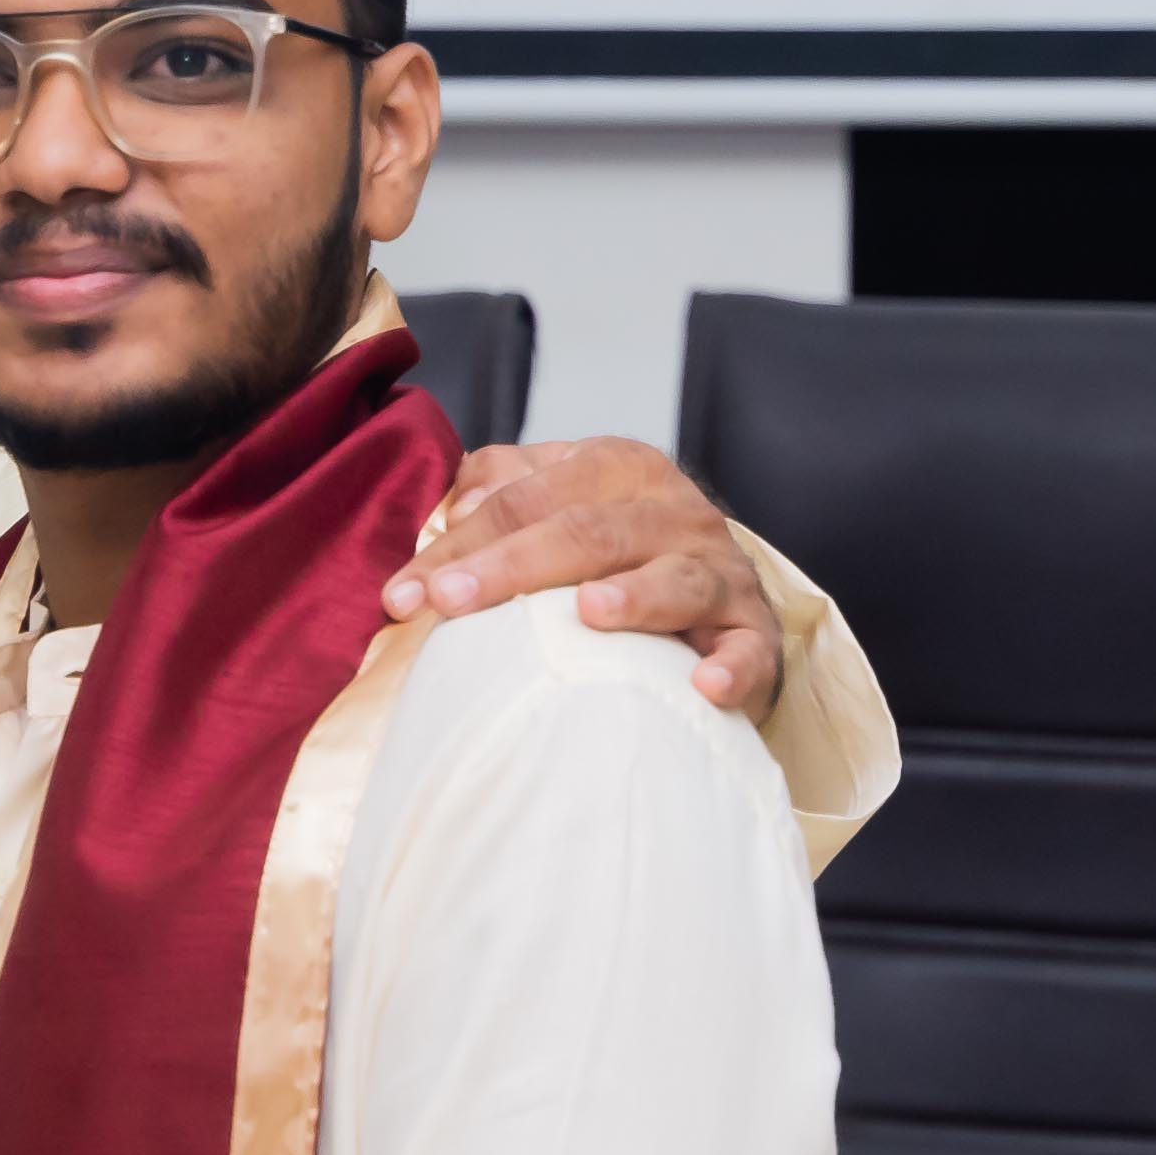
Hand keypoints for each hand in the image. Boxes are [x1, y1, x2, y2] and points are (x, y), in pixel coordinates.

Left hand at [384, 436, 781, 716]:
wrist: (710, 591)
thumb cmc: (610, 549)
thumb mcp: (554, 502)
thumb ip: (500, 491)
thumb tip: (453, 506)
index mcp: (616, 469)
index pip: (525, 499)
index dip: (460, 544)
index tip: (402, 595)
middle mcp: (674, 512)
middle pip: (589, 532)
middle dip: (513, 566)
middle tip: (449, 602)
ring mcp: (720, 571)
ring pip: (676, 578)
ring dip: (636, 596)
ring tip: (589, 611)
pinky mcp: (753, 633)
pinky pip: (748, 650)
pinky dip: (732, 667)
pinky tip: (703, 685)